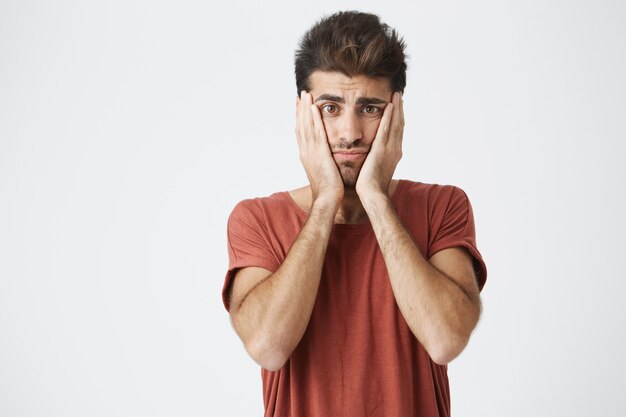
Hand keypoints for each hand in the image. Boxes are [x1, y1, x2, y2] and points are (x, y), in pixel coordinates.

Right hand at [295, 91, 343, 205]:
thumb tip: (326, 156)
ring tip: (306, 94)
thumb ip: (323, 161)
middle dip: (300, 109)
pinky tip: (314, 108)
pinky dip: (314, 120)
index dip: (299, 118)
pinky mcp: (320, 154)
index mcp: (307, 155)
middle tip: (300, 94)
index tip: (300, 106)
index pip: (301, 133)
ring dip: (305, 109)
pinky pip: (317, 133)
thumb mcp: (324, 171)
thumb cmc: (329, 190)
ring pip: (306, 126)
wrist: (328, 199)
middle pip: (301, 126)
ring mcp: (311, 152)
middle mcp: (306, 151)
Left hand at [356, 92, 403, 197]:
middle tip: (400, 96)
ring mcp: (390, 149)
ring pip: (396, 124)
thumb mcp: (376, 169)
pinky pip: (386, 129)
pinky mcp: (382, 150)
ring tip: (397, 95)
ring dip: (397, 109)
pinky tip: (389, 106)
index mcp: (393, 154)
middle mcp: (395, 149)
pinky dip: (389, 117)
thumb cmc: (371, 186)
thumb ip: (376, 159)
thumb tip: (373, 156)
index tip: (397, 107)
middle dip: (400, 110)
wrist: (373, 194)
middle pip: (400, 125)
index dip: (398, 119)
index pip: (397, 132)